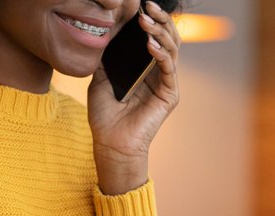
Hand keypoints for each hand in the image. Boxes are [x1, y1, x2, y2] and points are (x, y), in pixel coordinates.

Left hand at [87, 1, 180, 194]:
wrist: (111, 142)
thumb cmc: (106, 114)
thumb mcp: (101, 76)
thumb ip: (108, 55)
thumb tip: (108, 28)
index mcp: (146, 68)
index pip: (155, 37)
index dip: (150, 20)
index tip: (138, 4)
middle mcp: (160, 74)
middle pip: (169, 39)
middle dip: (160, 20)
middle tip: (147, 6)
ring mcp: (167, 84)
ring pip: (173, 50)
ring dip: (161, 33)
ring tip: (146, 21)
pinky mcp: (170, 95)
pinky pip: (169, 70)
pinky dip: (161, 55)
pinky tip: (150, 45)